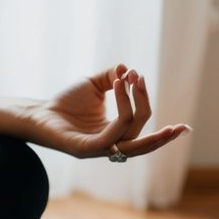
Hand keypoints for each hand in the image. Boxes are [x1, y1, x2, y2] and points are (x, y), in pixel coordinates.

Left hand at [26, 64, 190, 159]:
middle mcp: (109, 145)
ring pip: (132, 135)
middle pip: (143, 136)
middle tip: (181, 124)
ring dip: (139, 105)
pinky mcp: (86, 149)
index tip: (141, 76)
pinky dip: (122, 109)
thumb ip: (112, 77)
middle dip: (164, 133)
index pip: (141, 126)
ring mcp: (98, 149)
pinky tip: (120, 86)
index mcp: (115, 133)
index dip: (147, 103)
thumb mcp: (94, 85)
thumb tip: (128, 69)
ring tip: (137, 80)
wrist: (37, 112)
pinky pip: (113, 134)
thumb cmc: (65, 103)